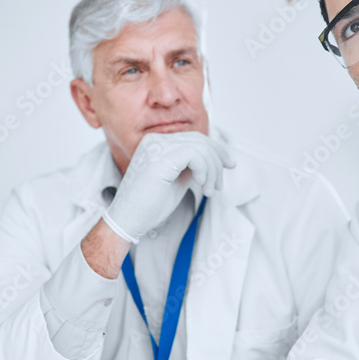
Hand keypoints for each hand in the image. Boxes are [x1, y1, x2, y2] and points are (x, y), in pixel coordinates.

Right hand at [102, 132, 234, 243]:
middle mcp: (155, 141)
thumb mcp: (177, 180)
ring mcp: (156, 148)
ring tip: (210, 190)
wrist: (128, 221)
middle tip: (219, 185)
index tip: (229, 165)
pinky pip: (194, 155)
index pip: (194, 138)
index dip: (216, 150)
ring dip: (212, 170)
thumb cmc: (150, 205)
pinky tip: (201, 184)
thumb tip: (214, 160)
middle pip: (199, 140)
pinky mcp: (160, 159)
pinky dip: (204, 170)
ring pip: (200, 147)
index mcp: (157, 143)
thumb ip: (191, 166)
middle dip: (218, 160)